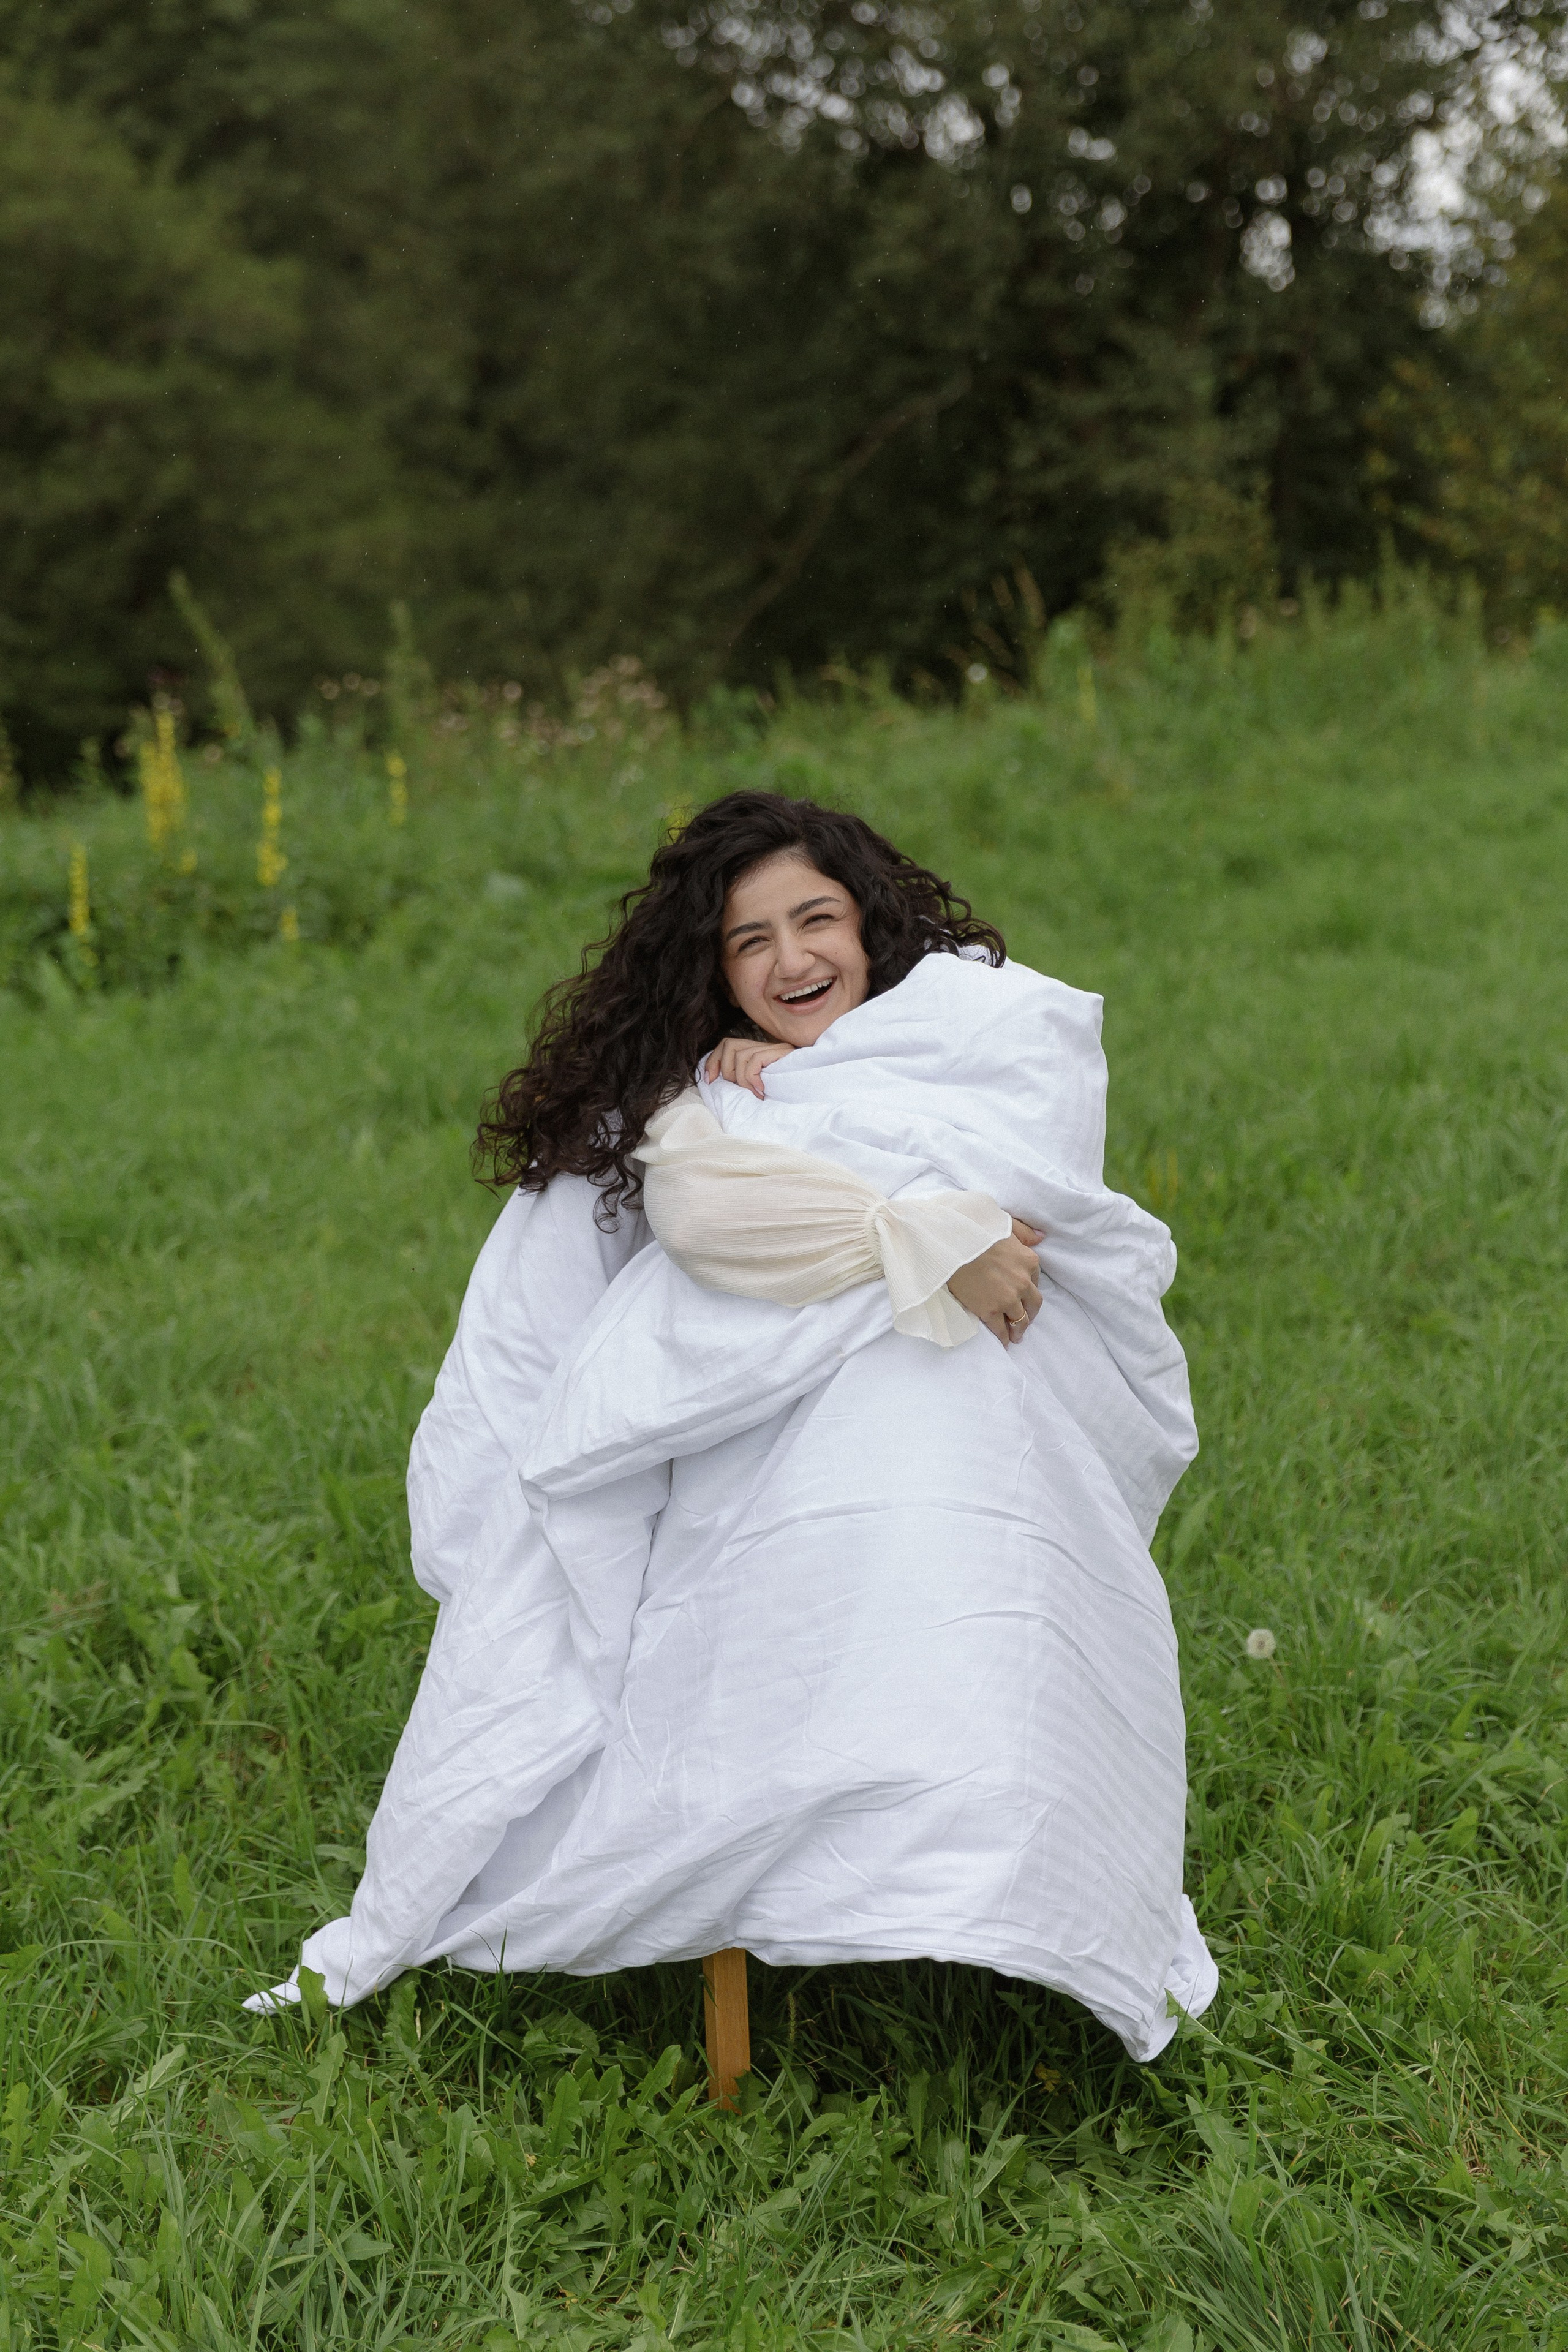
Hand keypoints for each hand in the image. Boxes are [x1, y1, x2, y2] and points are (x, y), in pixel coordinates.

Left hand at [703, 1036, 796, 1098]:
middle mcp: (765, 1046)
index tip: (710, 1079)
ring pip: (740, 1055)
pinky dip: (752, 1079)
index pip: (727, 1044)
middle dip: (727, 1071)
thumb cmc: (783, 1095)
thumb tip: (713, 1079)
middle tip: (742, 1089)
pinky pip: (753, 1061)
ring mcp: (774, 1048)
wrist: (812, 1092)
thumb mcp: (755, 1087)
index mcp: (757, 1052)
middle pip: (728, 1045)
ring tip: (755, 1092)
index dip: (714, 1060)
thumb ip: (740, 1079)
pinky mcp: (781, 1052)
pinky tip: (762, 1090)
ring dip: (742, 1079)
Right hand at [946, 1219, 1043, 1345]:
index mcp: (1029, 1260)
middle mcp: (1023, 1282)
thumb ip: (1025, 1232)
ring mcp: (1008, 1298)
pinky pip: (1001, 1330)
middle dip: (1030, 1314)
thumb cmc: (975, 1231)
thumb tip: (1042, 1236)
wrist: (951, 1245)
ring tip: (1015, 1336)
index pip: (1035, 1280)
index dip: (1027, 1289)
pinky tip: (1004, 1342)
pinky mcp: (990, 1311)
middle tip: (1024, 1321)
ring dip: (1019, 1330)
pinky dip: (1004, 1338)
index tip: (1022, 1296)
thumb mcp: (1006, 1224)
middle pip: (1033, 1305)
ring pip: (1020, 1320)